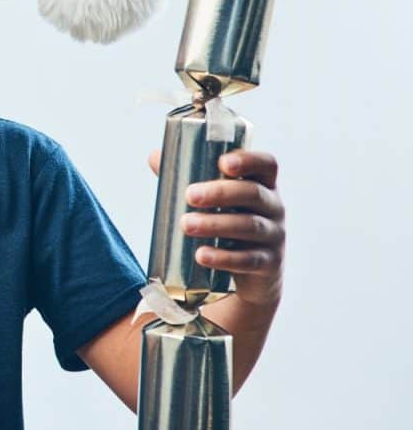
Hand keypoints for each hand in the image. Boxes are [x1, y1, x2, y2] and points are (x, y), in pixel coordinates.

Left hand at [147, 148, 285, 307]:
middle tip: (189, 196)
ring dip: (216, 224)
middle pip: (253, 193)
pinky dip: (223, 258)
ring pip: (250, 226)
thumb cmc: (228, 222)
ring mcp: (275, 236)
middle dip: (221, 193)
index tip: (223, 163)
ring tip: (186, 225)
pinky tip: (201, 255)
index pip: (266, 164)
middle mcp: (274, 207)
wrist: (251, 272)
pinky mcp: (269, 263)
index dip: (248, 160)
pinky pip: (249, 259)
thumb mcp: (215, 200)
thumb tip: (154, 157)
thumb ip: (188, 177)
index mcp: (262, 184)